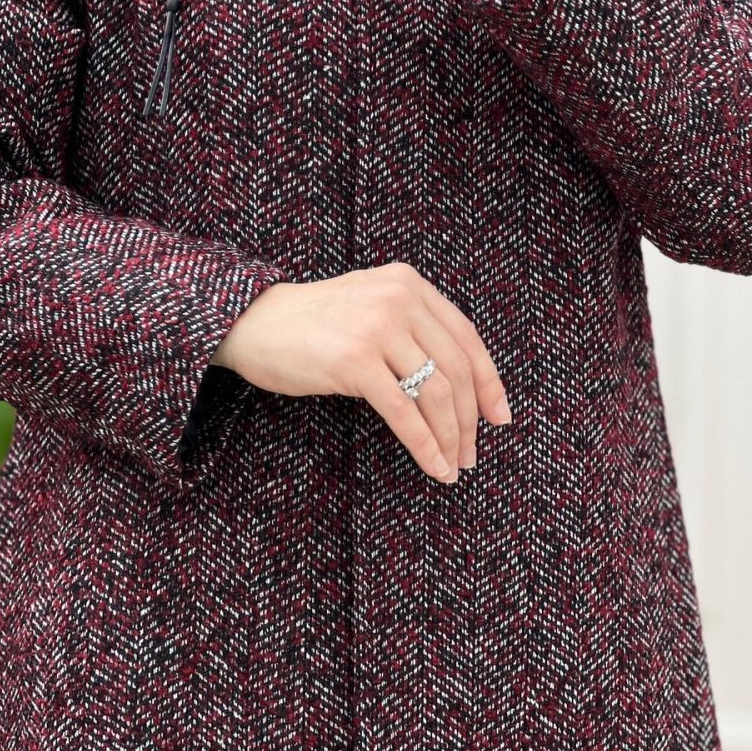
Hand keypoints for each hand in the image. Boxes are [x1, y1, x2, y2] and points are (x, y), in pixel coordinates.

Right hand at [210, 262, 512, 483]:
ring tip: (452, 465)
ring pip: (434, 393)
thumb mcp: (370, 307)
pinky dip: (424, 444)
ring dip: (450, 437)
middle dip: (470, 419)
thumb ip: (411, 328)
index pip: (466, 337)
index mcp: (408, 283)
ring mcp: (377, 328)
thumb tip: (458, 387)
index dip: (488, 382)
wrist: (252, 322)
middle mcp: (398, 299)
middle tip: (472, 454)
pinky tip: (432, 466)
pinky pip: (403, 412)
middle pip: (455, 369)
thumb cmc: (312, 325)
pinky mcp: (354, 361)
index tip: (499, 417)